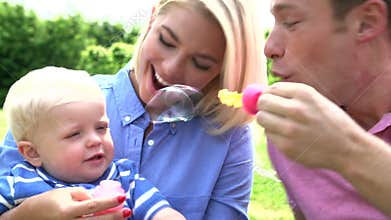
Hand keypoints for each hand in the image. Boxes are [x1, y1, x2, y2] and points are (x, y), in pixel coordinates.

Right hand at [1, 187, 130, 219]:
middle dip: (114, 217)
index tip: (122, 196)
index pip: (93, 206)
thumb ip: (82, 194)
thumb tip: (98, 198)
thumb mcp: (64, 192)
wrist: (28, 218)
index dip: (109, 202)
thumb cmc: (47, 201)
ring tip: (122, 217)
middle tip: (127, 211)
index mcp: (68, 210)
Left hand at [256, 82, 364, 169]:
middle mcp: (296, 109)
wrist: (348, 148)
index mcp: (304, 94)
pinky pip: (269, 135)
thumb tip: (262, 94)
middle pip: (263, 102)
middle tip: (271, 111)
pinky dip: (274, 134)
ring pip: (262, 118)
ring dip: (267, 120)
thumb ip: (291, 95)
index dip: (268, 94)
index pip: (272, 89)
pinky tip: (289, 136)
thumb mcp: (315, 99)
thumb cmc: (330, 122)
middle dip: (264, 106)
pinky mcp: (286, 146)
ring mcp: (290, 129)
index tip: (271, 100)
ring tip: (280, 124)